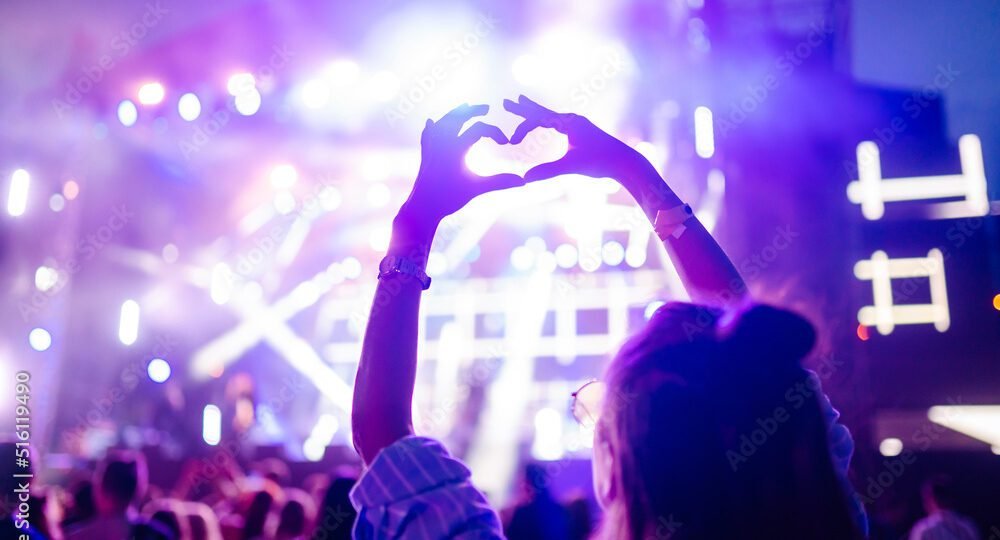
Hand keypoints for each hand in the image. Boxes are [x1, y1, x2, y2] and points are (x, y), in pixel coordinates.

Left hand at [396, 103, 524, 235]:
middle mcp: (441, 144)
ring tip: (464, 108)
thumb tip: (523, 181)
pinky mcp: (425, 156)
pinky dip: (432, 128)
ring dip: (454, 114)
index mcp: (455, 149)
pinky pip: (427, 136)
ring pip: (442, 123)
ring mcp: (431, 148)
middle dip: (472, 110)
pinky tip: (431, 124)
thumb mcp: (476, 189)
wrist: (422, 208)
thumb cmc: (448, 199)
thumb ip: (500, 182)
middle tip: (485, 108)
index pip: (479, 128)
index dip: (495, 132)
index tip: (506, 143)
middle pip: (457, 117)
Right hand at [504, 95, 646, 186]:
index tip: (510, 141)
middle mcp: (572, 120)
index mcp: (569, 122)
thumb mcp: (572, 166)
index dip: (522, 128)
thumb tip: (526, 178)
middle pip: (542, 112)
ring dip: (534, 112)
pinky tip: (545, 123)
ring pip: (550, 116)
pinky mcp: (580, 132)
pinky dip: (545, 121)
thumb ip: (548, 171)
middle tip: (508, 102)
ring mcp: (577, 125)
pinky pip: (558, 123)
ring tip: (523, 103)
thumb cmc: (600, 161)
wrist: (624, 161)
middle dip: (524, 108)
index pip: (538, 119)